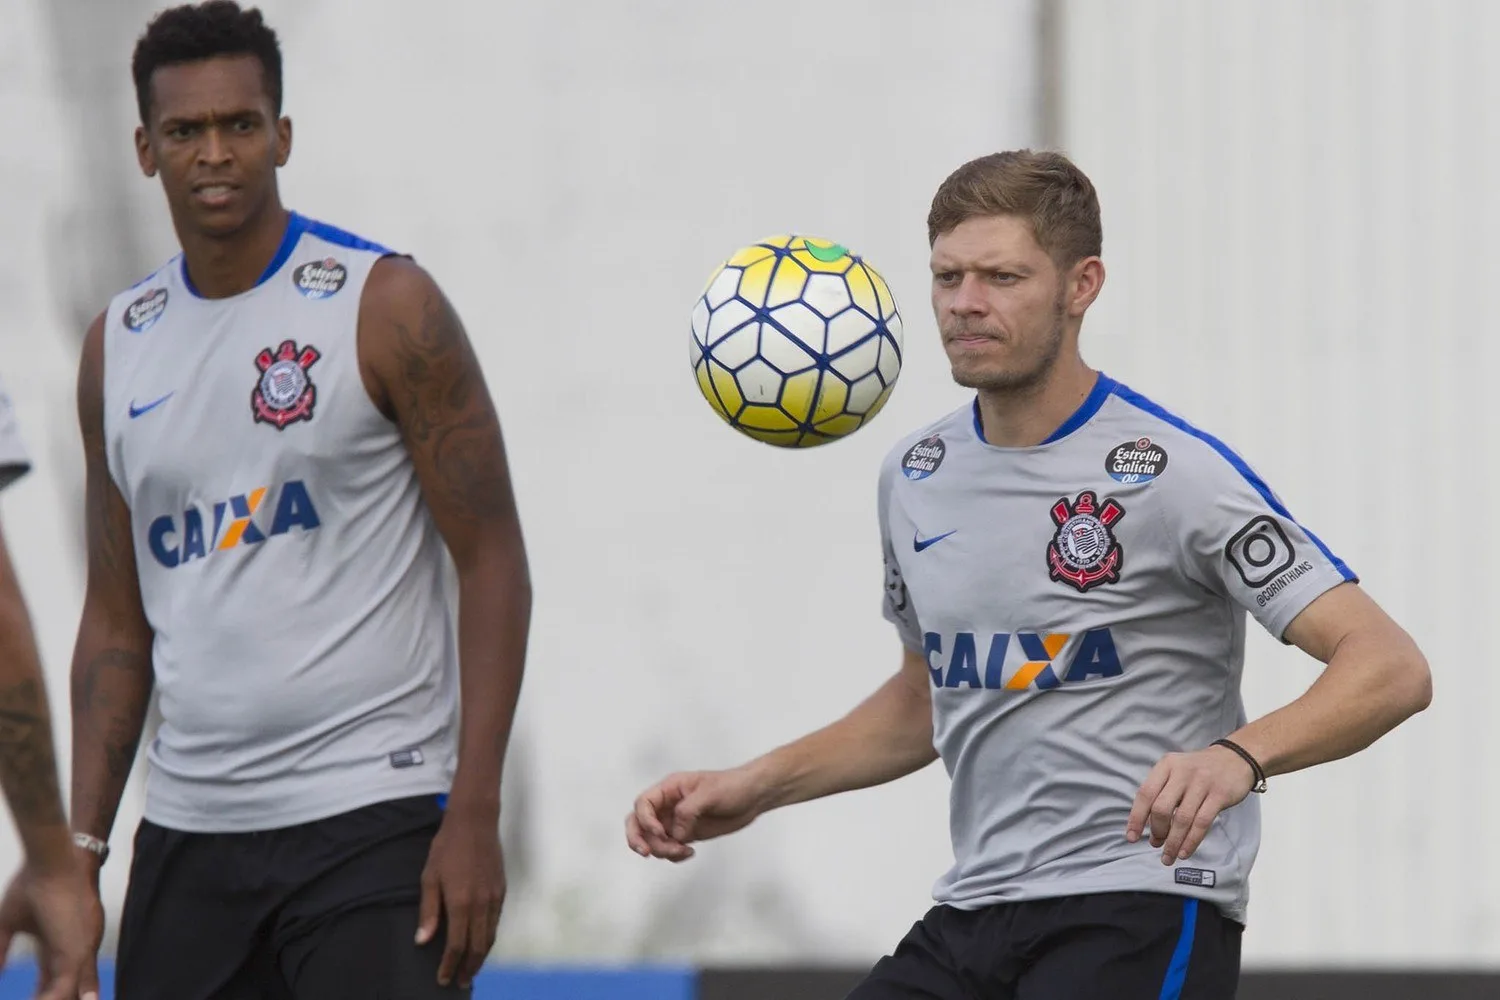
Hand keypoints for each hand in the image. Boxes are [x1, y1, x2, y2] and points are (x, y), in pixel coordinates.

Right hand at [0, 856, 96, 999]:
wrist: (52, 864)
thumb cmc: (31, 886)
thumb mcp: (9, 922)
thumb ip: (0, 948)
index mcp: (56, 948)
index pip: (49, 984)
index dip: (40, 996)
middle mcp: (71, 954)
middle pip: (63, 990)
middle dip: (50, 999)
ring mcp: (76, 954)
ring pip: (68, 992)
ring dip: (54, 999)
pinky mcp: (76, 953)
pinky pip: (64, 989)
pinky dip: (52, 999)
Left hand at [415, 808, 503, 989]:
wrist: (475, 822)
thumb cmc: (447, 847)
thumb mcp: (430, 877)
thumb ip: (429, 911)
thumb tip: (423, 941)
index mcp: (461, 903)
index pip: (456, 945)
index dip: (450, 966)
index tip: (443, 980)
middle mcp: (481, 904)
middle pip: (477, 947)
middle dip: (469, 968)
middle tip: (461, 983)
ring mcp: (495, 898)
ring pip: (490, 937)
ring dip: (481, 957)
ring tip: (472, 970)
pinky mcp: (502, 890)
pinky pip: (496, 922)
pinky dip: (489, 938)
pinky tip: (481, 943)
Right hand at [625, 766, 767, 861]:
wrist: (753, 796)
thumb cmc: (733, 786)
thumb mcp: (709, 794)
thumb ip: (688, 811)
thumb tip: (674, 833)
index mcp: (670, 789)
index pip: (643, 804)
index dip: (645, 820)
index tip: (661, 832)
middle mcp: (668, 805)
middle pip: (637, 822)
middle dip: (637, 839)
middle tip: (647, 853)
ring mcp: (675, 821)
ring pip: (652, 840)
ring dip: (662, 850)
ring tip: (684, 851)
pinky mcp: (686, 834)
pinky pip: (669, 849)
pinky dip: (673, 855)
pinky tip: (690, 853)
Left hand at [1126, 745, 1256, 865]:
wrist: (1235, 758)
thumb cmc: (1198, 771)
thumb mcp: (1176, 771)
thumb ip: (1162, 795)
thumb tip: (1151, 832)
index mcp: (1166, 765)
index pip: (1145, 793)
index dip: (1136, 818)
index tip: (1131, 837)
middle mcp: (1182, 772)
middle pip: (1161, 808)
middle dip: (1157, 831)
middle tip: (1156, 844)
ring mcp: (1202, 783)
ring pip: (1182, 819)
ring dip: (1173, 842)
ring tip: (1168, 856)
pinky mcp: (1219, 795)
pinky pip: (1202, 823)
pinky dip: (1191, 841)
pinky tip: (1185, 852)